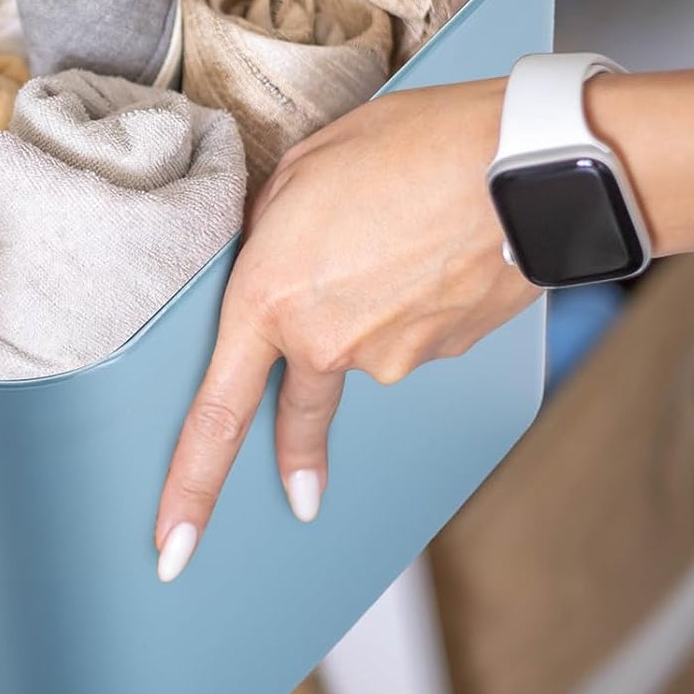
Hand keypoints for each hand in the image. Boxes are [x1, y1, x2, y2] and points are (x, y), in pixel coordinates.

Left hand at [154, 79, 537, 581]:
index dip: (188, 488)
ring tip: (400, 230)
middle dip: (297, 461)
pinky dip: (417, 302)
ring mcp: (394, 358)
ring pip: (367, 347)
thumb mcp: (305, 169)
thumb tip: (273, 259)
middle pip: (298, 415)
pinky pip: (414, 334)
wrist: (521, 163)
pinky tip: (433, 250)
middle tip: (299, 495)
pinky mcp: (446, 354)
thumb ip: (269, 230)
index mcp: (271, 296)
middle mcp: (329, 342)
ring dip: (374, 307)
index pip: (216, 415)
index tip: (171, 546)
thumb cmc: (412, 147)